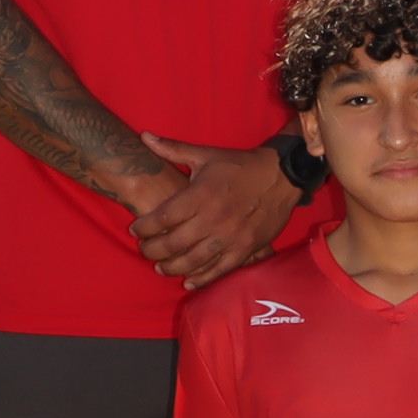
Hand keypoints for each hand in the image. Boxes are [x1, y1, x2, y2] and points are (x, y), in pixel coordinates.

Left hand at [130, 137, 298, 286]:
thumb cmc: (239, 166)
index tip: (135, 229)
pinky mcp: (245, 248)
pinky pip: (219, 269)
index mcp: (200, 195)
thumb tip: (144, 136)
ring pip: (193, 261)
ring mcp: (230, 237)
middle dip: (152, 250)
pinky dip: (202, 278)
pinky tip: (188, 281)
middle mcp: (212, 219)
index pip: (162, 218)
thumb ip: (172, 149)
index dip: (143, 227)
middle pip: (173, 243)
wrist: (282, 176)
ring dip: (172, 267)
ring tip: (161, 267)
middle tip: (145, 250)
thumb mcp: (206, 155)